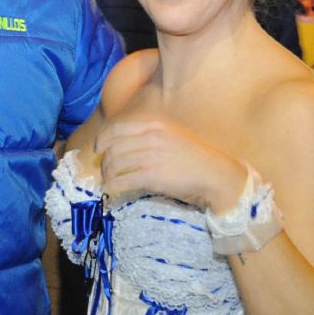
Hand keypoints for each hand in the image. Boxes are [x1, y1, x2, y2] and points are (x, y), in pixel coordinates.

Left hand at [93, 116, 247, 213]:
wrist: (216, 174)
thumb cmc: (195, 157)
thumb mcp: (172, 135)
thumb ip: (149, 134)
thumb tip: (124, 142)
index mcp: (154, 123)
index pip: (117, 127)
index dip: (102, 139)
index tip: (97, 148)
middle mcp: (150, 136)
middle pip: (113, 146)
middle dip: (104, 160)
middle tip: (103, 170)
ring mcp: (151, 156)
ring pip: (115, 163)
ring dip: (106, 174)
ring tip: (107, 181)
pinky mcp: (152, 176)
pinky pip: (122, 180)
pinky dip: (111, 186)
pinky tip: (109, 191)